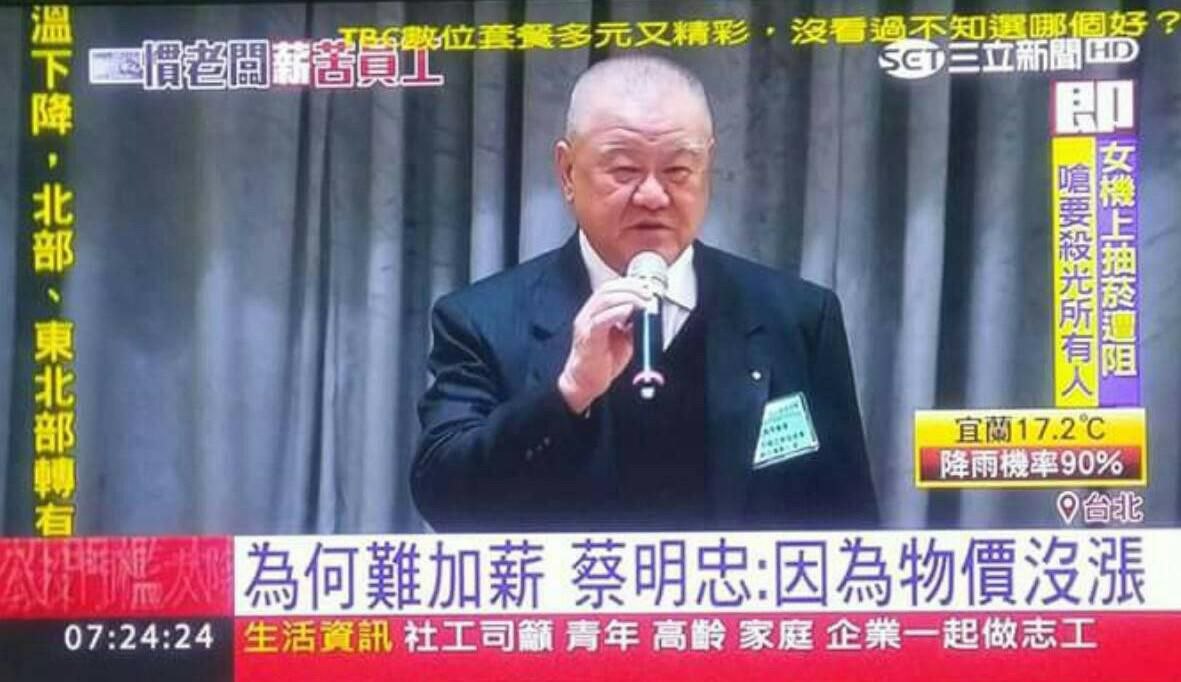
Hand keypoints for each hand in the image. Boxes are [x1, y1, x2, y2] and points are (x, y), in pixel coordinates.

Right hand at [557, 278, 653, 413]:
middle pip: (607, 290)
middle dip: (631, 288)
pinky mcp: (588, 339)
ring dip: (627, 298)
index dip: (628, 283)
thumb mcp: (622, 338)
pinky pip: (600, 321)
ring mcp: (585, 325)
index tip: (646, 286)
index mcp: (595, 312)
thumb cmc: (602, 361)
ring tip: (643, 302)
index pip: (609, 287)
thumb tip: (648, 314)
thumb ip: (632, 325)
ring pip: (604, 301)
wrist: (585, 382)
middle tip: (648, 294)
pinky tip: (628, 312)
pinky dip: (616, 313)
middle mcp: (587, 315)